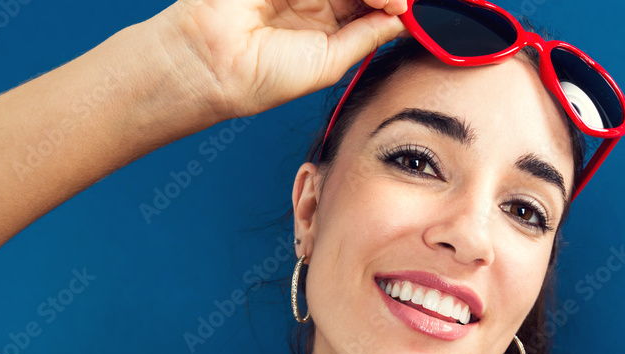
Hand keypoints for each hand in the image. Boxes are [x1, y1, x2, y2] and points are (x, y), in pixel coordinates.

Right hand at [154, 0, 407, 120]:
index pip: (371, 3)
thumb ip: (366, 37)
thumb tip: (401, 22)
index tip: (409, 12)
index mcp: (329, 22)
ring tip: (384, 0)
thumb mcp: (331, 62)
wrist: (216, 64)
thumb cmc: (263, 75)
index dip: (392, 4)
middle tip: (400, 4)